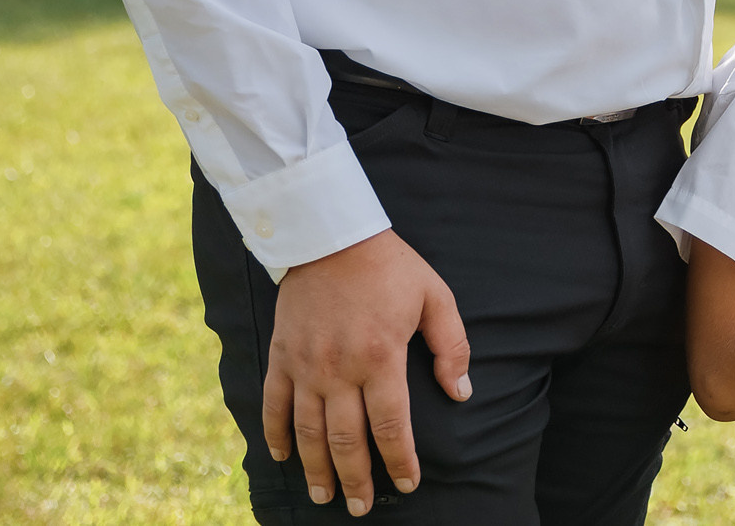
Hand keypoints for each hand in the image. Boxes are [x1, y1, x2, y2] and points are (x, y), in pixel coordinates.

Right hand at [263, 229, 471, 515]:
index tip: (407, 484)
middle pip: (346, 440)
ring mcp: (306, 365)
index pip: (390, 426)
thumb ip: (450, 346)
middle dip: (356, 479)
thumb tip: (460, 392)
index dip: (399, 461)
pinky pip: (274, 404)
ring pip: (308, 432)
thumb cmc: (391, 267)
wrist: (331, 236)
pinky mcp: (281, 355)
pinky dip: (275, 434)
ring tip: (324, 496)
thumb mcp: (435, 296)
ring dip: (316, 469)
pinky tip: (282, 457)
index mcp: (381, 357)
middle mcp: (340, 369)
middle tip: (360, 507)